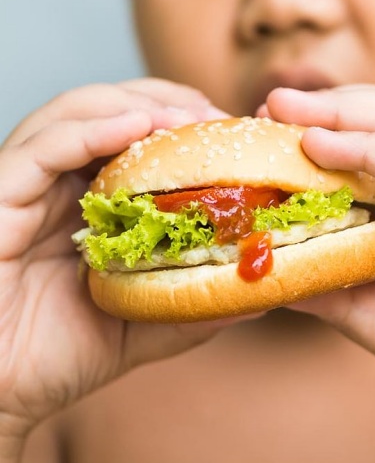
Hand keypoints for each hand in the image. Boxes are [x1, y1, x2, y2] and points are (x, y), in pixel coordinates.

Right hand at [0, 79, 242, 448]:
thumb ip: (193, 309)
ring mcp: (28, 188)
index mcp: (94, 208)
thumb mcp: (144, 329)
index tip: (232, 132)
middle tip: (214, 117)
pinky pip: (41, 148)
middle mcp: (60, 187)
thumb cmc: (61, 357)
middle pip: (111, 114)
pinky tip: (137, 125)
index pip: (139, 144)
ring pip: (77, 115)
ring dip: (136, 105)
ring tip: (185, 116)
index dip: (185, 128)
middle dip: (167, 105)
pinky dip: (90, 130)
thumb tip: (257, 297)